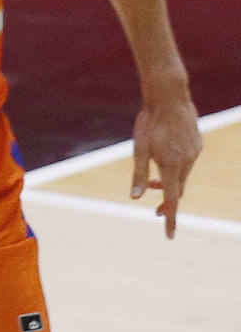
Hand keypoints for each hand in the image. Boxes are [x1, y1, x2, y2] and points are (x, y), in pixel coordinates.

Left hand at [131, 94, 202, 237]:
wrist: (169, 95)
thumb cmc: (150, 120)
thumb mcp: (138, 147)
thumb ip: (139, 174)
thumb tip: (135, 198)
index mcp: (170, 166)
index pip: (172, 201)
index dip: (170, 219)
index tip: (169, 236)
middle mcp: (186, 162)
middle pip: (178, 190)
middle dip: (167, 200)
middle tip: (154, 205)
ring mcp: (194, 153)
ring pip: (183, 175)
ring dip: (171, 180)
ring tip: (155, 175)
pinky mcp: (197, 144)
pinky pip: (188, 161)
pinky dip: (177, 165)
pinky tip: (167, 151)